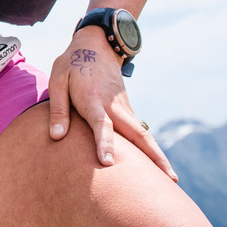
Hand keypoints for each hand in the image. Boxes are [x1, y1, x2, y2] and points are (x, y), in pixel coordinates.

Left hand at [47, 26, 176, 180]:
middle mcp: (114, 107)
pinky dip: (150, 148)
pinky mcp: (127, 110)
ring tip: (170, 181)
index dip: (104, 143)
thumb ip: (58, 110)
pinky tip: (157, 166)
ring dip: (157, 156)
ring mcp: (124, 108)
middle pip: (137, 135)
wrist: (97, 45)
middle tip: (169, 181)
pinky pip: (139, 131)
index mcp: (93, 100)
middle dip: (153, 157)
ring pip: (143, 135)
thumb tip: (56, 137)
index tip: (108, 163)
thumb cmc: (72, 65)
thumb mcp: (58, 81)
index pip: (101, 125)